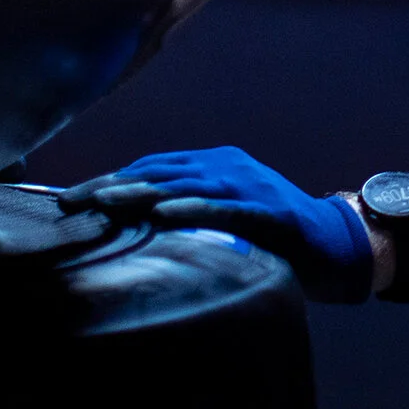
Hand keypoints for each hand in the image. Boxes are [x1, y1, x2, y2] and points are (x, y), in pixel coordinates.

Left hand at [61, 146, 371, 302]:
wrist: (337, 244)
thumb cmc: (273, 236)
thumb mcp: (224, 216)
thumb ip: (189, 212)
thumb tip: (136, 227)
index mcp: (214, 164)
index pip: (152, 167)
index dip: (111, 179)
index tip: (72, 197)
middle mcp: (227, 166)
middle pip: (159, 170)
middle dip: (112, 184)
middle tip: (71, 200)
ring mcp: (248, 185)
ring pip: (184, 184)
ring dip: (141, 192)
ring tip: (104, 202)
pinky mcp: (268, 211)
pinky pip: (224, 208)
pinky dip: (193, 209)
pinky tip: (166, 214)